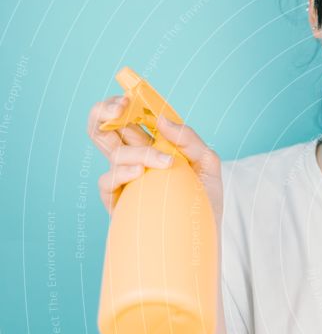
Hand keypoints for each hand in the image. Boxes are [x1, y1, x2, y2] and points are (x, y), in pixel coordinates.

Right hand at [87, 95, 222, 219]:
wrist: (203, 237)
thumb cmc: (204, 201)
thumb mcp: (208, 165)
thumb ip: (189, 140)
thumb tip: (162, 120)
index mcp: (152, 145)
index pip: (128, 117)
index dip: (123, 103)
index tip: (130, 96)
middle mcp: (133, 159)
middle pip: (103, 127)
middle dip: (104, 111)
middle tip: (121, 107)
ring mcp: (124, 180)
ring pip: (112, 152)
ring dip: (138, 151)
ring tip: (166, 163)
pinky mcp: (118, 202)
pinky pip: (107, 181)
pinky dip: (123, 172)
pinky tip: (140, 173)